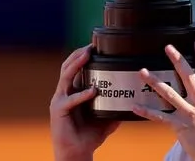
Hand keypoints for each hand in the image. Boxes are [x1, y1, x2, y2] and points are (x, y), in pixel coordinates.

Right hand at [49, 45, 120, 160]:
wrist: (78, 153)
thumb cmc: (91, 135)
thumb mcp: (108, 116)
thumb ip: (118, 104)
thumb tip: (136, 97)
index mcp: (74, 90)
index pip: (76, 67)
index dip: (83, 55)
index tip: (95, 45)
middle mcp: (65, 92)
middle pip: (67, 66)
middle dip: (78, 54)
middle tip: (91, 45)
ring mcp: (59, 101)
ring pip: (65, 77)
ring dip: (76, 65)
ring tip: (87, 56)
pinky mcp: (58, 112)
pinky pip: (70, 100)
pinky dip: (81, 94)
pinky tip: (92, 91)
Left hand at [132, 40, 194, 160]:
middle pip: (188, 76)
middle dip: (178, 60)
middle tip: (168, 48)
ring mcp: (189, 113)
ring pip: (169, 92)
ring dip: (154, 81)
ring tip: (142, 72)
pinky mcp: (179, 125)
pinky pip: (159, 116)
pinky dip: (146, 111)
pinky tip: (135, 106)